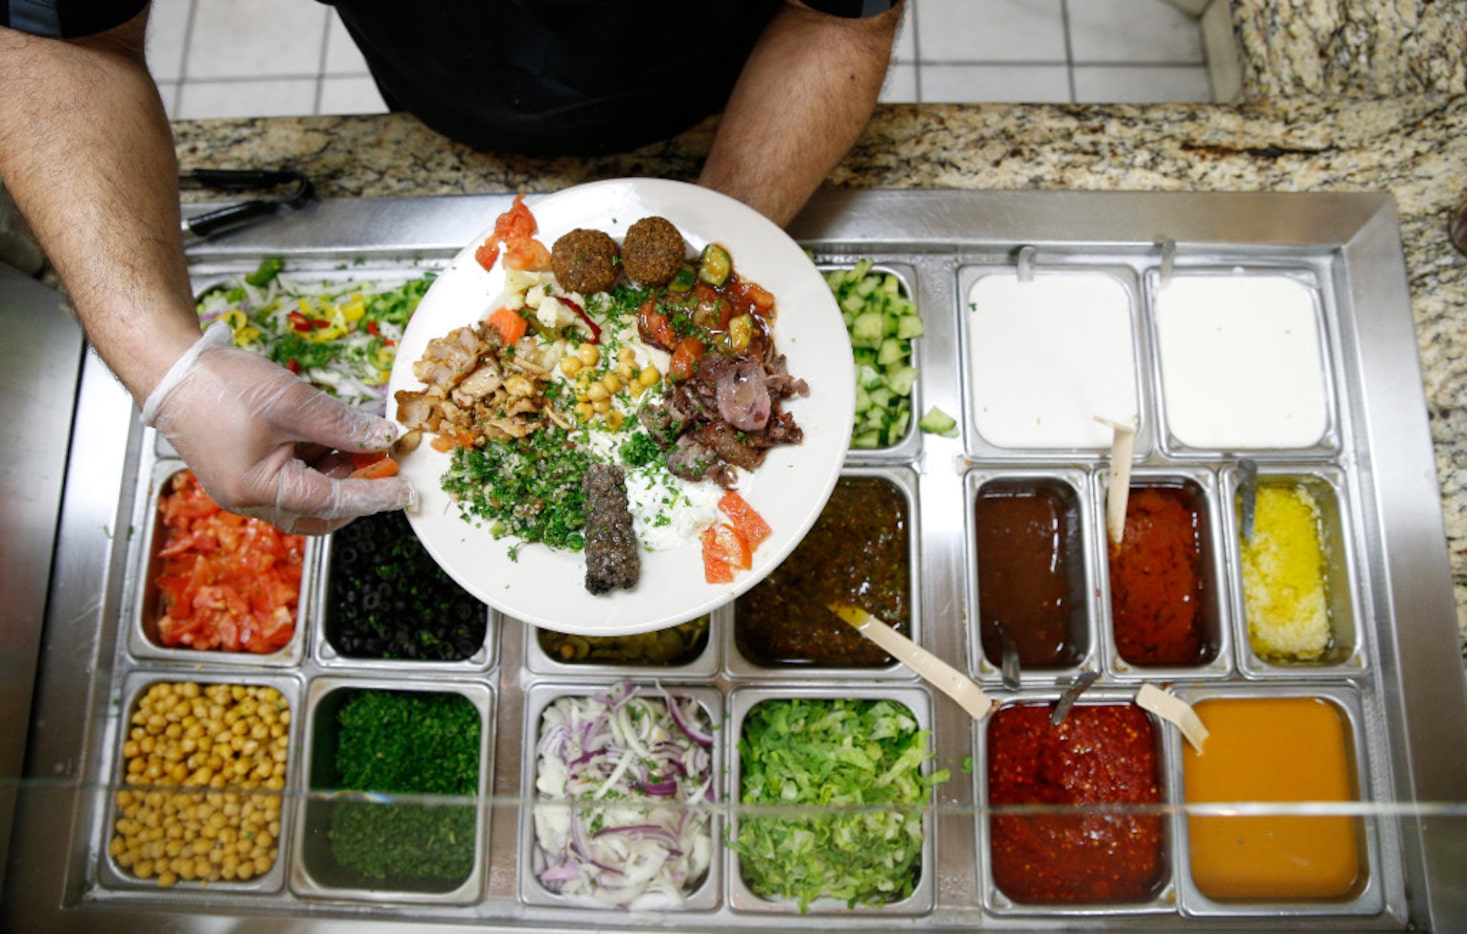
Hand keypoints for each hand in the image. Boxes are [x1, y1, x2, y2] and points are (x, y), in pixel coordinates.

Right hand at [143, 322, 415, 533]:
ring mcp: (243, 487)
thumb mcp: (294, 402)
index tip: (405, 494)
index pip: (332, 503)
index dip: (374, 496)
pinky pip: (289, 476)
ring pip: (305, 494)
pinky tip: (332, 437)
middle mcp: (248, 498)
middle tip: (385, 466)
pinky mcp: (242, 470)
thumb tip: (382, 439)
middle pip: (318, 511)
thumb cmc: (220, 385)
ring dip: (336, 473)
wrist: (170, 368)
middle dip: (354, 491)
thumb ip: (342, 426)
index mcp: (258, 489)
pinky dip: (315, 462)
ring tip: (360, 442)